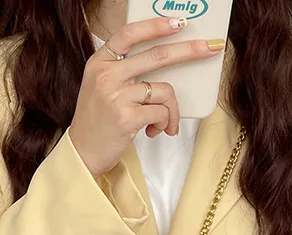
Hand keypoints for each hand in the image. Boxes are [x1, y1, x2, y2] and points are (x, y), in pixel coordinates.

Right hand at [68, 17, 221, 177]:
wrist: (81, 153)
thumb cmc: (96, 122)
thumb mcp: (101, 87)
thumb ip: (123, 71)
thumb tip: (164, 60)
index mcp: (99, 63)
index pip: (129, 34)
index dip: (156, 26)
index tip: (178, 23)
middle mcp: (106, 76)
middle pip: (157, 56)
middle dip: (189, 51)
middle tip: (209, 48)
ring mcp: (116, 97)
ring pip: (164, 90)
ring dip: (172, 109)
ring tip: (165, 123)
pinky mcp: (126, 118)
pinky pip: (161, 112)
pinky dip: (164, 122)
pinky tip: (153, 131)